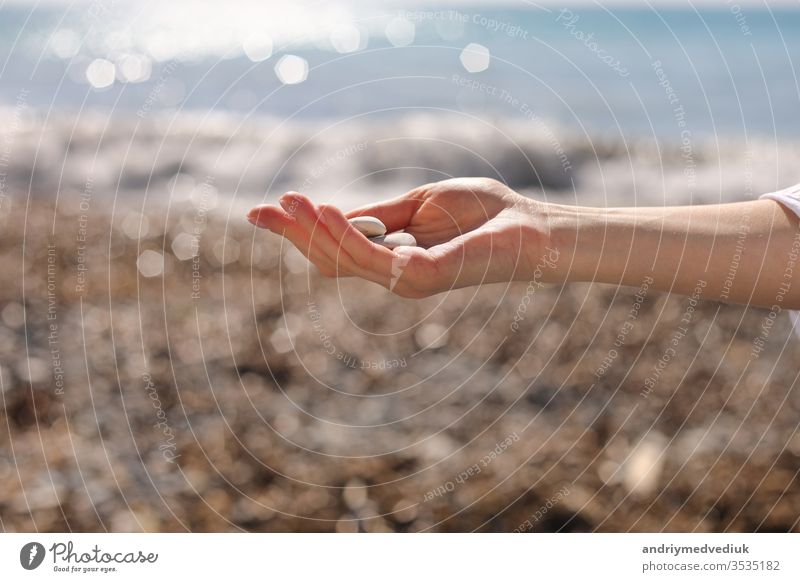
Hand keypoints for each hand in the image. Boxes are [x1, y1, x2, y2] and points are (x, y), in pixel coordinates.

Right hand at [247, 178, 552, 297]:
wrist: (530, 226)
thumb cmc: (483, 212)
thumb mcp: (419, 203)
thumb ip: (379, 214)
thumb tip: (333, 214)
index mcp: (393, 256)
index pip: (336, 249)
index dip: (300, 232)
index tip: (265, 210)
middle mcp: (394, 275)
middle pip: (330, 259)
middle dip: (294, 235)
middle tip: (258, 210)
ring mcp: (405, 280)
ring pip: (344, 259)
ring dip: (313, 231)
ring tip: (290, 203)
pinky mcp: (420, 276)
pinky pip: (370, 256)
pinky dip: (344, 233)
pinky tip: (325, 211)